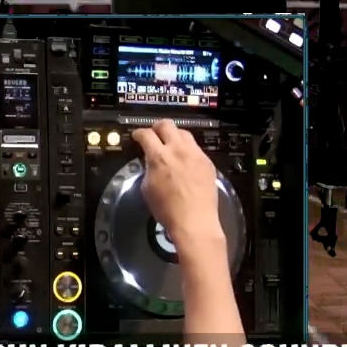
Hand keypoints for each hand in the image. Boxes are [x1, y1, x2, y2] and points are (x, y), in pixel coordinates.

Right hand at [132, 121, 224, 255]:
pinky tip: (184, 159)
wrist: (195, 222)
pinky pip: (196, 148)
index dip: (139, 133)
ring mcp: (195, 155)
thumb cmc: (169, 210)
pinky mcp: (207, 162)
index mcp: (159, 157)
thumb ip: (148, 169)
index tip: (138, 135)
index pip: (146, 134)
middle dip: (157, 127)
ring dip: (174, 135)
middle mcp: (178, 151)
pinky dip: (187, 149)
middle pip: (166, 124)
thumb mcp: (148, 188)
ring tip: (171, 145)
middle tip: (154, 134)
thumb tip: (150, 162)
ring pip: (184, 133)